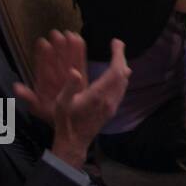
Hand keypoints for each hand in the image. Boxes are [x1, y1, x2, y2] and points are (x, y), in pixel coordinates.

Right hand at [15, 33, 129, 169]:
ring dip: (121, 68)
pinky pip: (121, 90)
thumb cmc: (65, 122)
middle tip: (116, 46)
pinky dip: (120, 78)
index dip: (118, 55)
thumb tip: (75, 71)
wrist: (74, 142)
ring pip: (124, 83)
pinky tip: (114, 76)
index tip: (116, 42)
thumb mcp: (61, 103)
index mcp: (98, 95)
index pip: (115, 70)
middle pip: (122, 75)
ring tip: (117, 57)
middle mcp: (110, 99)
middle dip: (121, 58)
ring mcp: (113, 105)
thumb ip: (69, 87)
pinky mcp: (112, 110)